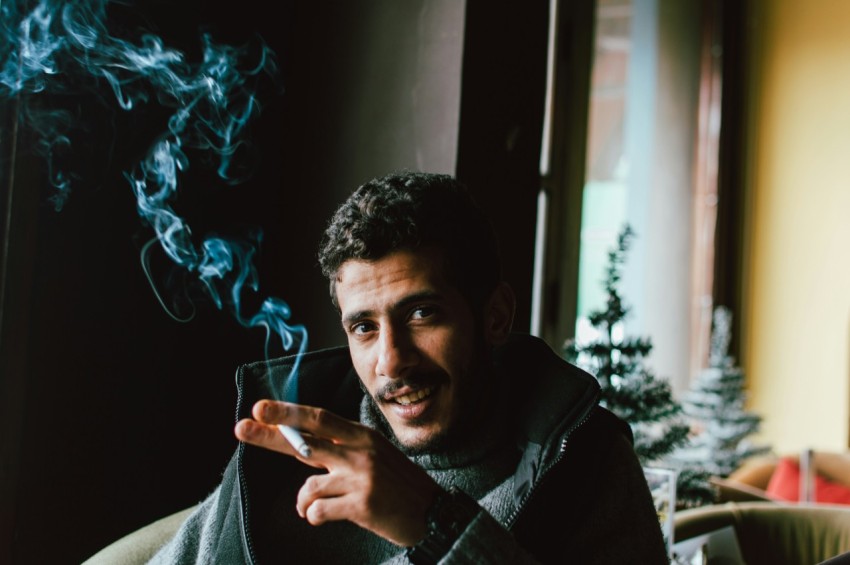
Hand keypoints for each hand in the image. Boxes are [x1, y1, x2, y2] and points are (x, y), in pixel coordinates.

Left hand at [234, 399, 440, 545]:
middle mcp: (360, 452)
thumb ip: (338, 453)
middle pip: (306, 441)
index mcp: (361, 436)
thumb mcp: (373, 457)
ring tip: (318, 507)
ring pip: (307, 487)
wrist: (433, 513)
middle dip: (269, 435)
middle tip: (241, 426)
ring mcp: (362, 478)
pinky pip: (318, 510)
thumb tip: (299, 453)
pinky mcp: (362, 505)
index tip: (259, 408)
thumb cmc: (396, 486)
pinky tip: (325, 517)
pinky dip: (314, 516)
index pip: (318, 419)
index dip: (287, 413)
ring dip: (304, 502)